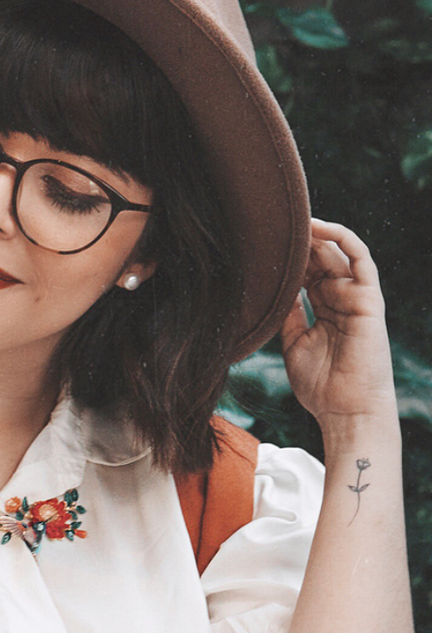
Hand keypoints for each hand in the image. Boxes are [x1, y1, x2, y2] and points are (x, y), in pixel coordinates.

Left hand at [280, 220, 396, 426]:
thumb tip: (275, 291)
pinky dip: (342, 238)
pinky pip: (361, 259)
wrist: (346, 411)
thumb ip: (288, 315)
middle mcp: (342, 299)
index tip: (263, 245)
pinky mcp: (368, 298)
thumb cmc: (320, 387)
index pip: (308, 273)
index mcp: (325, 310)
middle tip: (272, 229)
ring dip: (315, 236)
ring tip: (291, 222)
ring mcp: (356, 297)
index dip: (289, 258)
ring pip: (337, 253)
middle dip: (298, 244)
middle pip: (320, 259)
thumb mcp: (293, 344)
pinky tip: (319, 227)